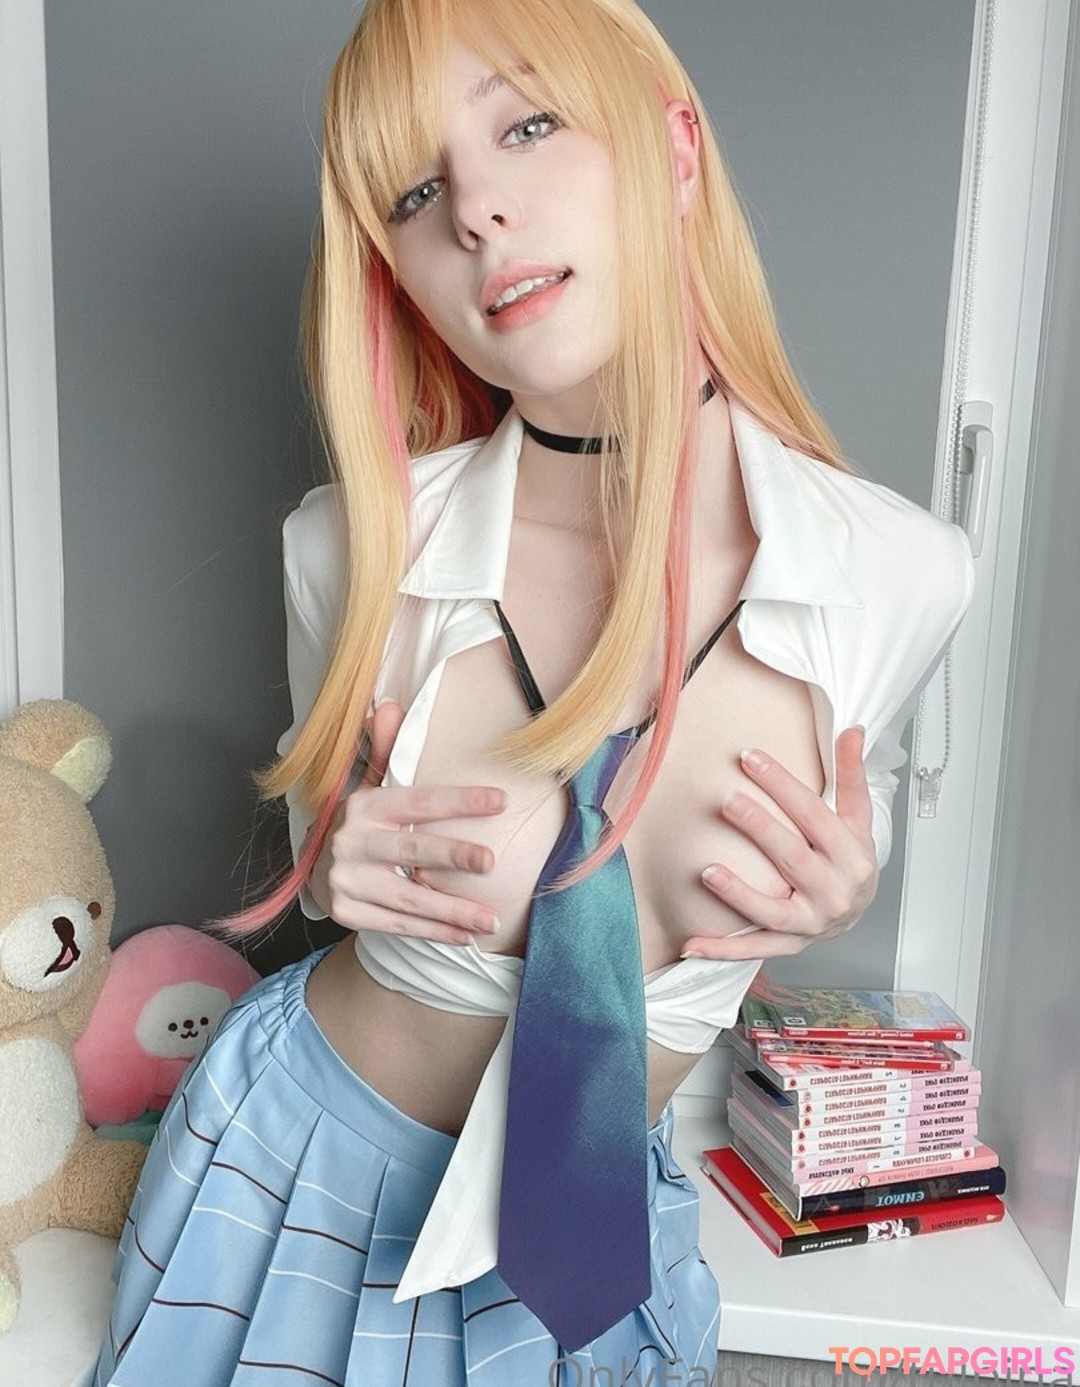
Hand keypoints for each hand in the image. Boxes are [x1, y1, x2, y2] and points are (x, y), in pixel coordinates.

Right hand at [308, 700, 506, 945]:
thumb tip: (389, 707)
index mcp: (363, 805)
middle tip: (491, 862)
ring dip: (453, 910)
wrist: (314, 868)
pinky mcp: (346, 912)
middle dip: (452, 855)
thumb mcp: (368, 785)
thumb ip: (386, 752)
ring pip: (408, 896)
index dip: (460, 800)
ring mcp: (346, 880)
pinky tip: (466, 935)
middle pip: (411, 850)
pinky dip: (434, 931)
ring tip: (491, 919)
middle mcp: (350, 842)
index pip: (418, 801)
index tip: (501, 801)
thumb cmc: (360, 824)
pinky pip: (398, 923)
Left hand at [683, 726, 879, 960]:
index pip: (814, 814)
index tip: (751, 757)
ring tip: (708, 872)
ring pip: (772, 910)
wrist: (858, 911)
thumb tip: (853, 731)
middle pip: (793, 857)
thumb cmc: (851, 860)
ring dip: (739, 894)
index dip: (782, 784)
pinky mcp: (789, 944)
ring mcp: (810, 923)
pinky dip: (722, 950)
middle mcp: (833, 892)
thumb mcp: (857, 817)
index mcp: (851, 855)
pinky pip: (753, 949)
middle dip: (760, 828)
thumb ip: (851, 774)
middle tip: (728, 800)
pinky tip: (691, 944)